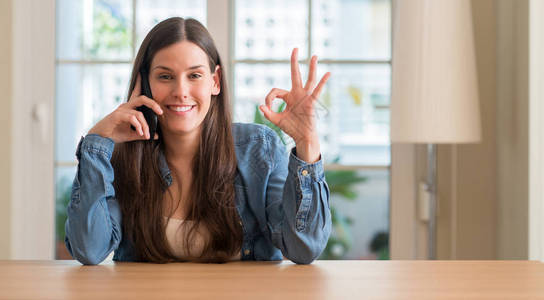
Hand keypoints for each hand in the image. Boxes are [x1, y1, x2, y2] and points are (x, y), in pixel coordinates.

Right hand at [88, 75, 163, 142]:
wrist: (101, 138)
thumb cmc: (115, 133)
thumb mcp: (132, 134)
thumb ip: (143, 133)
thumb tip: (156, 135)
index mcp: (129, 108)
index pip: (135, 93)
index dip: (139, 83)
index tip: (141, 74)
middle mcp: (125, 106)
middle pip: (142, 99)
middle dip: (153, 104)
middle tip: (160, 112)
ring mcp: (121, 110)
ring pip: (139, 114)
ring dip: (145, 126)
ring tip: (146, 135)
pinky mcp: (117, 115)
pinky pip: (132, 118)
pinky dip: (138, 126)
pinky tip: (140, 133)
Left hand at [259, 48, 330, 162]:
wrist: (302, 137)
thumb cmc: (291, 128)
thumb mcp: (277, 120)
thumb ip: (268, 113)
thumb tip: (260, 105)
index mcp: (288, 97)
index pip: (276, 91)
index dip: (268, 98)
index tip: (267, 108)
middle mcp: (297, 93)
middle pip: (295, 74)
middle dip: (294, 61)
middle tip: (295, 48)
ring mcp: (305, 97)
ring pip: (309, 79)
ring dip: (311, 67)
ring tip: (314, 56)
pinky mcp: (311, 102)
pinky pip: (317, 91)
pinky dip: (323, 82)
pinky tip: (328, 73)